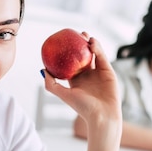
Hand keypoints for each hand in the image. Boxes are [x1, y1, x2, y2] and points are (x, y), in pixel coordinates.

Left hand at [43, 33, 120, 150]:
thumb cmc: (83, 108)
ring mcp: (98, 72)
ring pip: (94, 54)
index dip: (68, 52)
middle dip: (79, 44)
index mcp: (76, 80)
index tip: (63, 42)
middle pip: (83, 55)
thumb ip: (51, 84)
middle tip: (74, 34)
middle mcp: (87, 75)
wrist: (102, 115)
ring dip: (90, 43)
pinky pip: (102, 57)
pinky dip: (98, 48)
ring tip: (84, 35)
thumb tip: (43, 70)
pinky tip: (92, 42)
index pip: (70, 62)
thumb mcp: (63, 95)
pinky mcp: (108, 71)